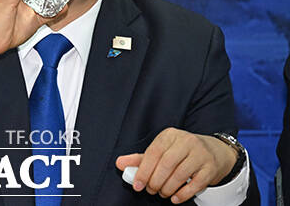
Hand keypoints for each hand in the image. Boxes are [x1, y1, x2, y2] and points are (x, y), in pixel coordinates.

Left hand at [115, 127, 237, 203]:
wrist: (214, 151)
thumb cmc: (181, 152)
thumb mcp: (161, 151)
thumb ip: (140, 158)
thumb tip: (119, 163)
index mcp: (170, 135)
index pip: (153, 152)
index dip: (143, 171)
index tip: (137, 185)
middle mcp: (186, 141)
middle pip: (166, 164)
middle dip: (155, 181)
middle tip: (151, 190)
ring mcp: (200, 154)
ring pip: (180, 174)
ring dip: (167, 188)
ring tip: (162, 193)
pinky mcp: (211, 167)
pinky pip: (196, 183)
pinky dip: (183, 193)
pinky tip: (175, 198)